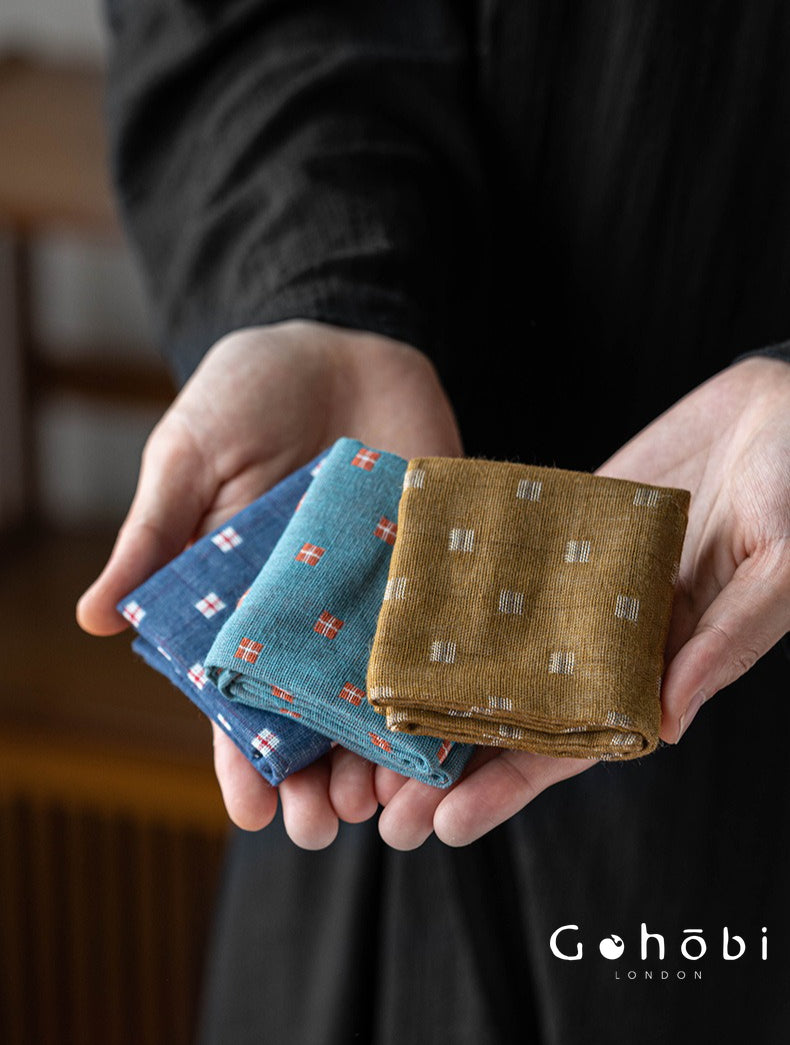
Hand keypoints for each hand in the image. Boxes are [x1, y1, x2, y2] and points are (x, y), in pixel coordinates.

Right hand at [77, 320, 461, 847]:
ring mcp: (377, 594)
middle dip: (318, 775)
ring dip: (384, 753)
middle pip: (314, 716)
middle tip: (325, 825)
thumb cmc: (245, 396)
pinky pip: (444, 634)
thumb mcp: (188, 459)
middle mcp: (312, 613)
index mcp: (243, 602)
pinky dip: (449, 683)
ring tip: (390, 802)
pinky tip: (458, 732)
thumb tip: (93, 618)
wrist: (336, 343)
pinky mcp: (434, 564)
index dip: (241, 758)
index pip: (236, 699)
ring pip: (381, 696)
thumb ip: (156, 536)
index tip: (252, 811)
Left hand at [375, 356, 789, 848]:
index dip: (511, 786)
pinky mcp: (560, 524)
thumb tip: (665, 721)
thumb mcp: (778, 570)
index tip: (446, 823)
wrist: (778, 407)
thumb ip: (723, 643)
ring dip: (433, 687)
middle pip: (514, 711)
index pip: (572, 745)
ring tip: (365, 726)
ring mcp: (574, 582)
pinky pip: (497, 565)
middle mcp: (604, 634)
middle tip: (378, 802)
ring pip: (492, 646)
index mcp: (659, 665)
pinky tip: (395, 612)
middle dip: (452, 758)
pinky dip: (450, 591)